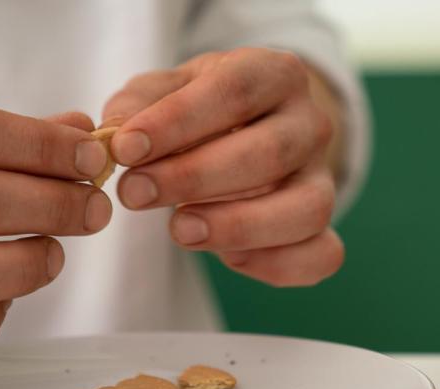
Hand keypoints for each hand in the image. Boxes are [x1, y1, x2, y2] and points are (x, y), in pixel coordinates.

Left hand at [102, 47, 343, 286]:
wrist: (249, 131)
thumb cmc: (201, 111)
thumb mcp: (166, 91)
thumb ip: (137, 107)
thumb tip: (115, 138)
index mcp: (276, 74)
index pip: (235, 91)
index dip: (178, 121)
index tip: (126, 149)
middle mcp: (310, 124)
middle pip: (270, 152)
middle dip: (195, 177)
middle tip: (134, 194)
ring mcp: (324, 178)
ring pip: (306, 208)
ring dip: (239, 226)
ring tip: (178, 230)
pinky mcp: (324, 227)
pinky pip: (321, 254)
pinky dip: (277, 264)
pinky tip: (229, 259)